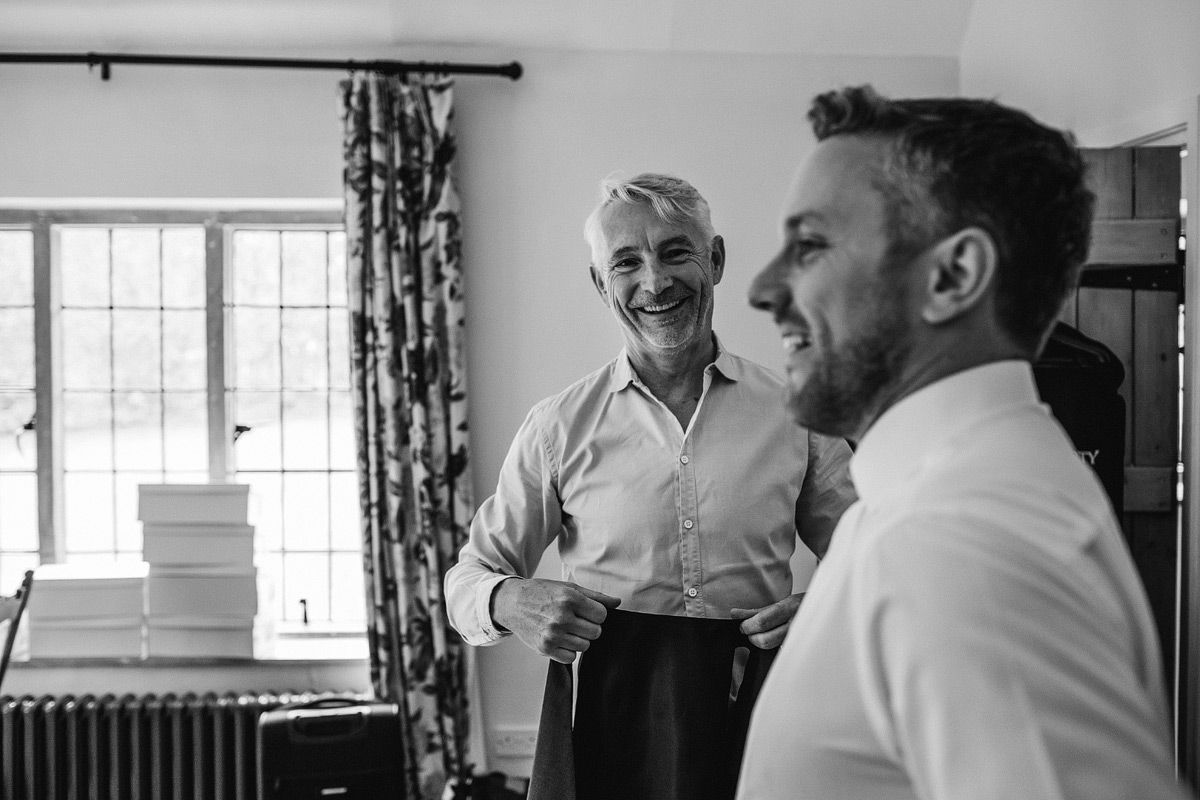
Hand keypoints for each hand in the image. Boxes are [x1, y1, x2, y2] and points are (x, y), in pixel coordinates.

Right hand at [491, 578, 620, 663]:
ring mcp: (552, 634)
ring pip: (585, 646)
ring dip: (579, 638)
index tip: (586, 611)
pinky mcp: (545, 648)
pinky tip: (560, 638)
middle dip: (589, 627)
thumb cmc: (542, 593)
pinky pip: (571, 657)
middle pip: (596, 632)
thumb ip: (595, 596)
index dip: (596, 614)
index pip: (602, 615)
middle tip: (576, 620)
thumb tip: (617, 603)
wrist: (512, 603)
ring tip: (566, 628)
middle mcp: (561, 617)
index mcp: (569, 598)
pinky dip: (568, 650)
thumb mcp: (568, 587)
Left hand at [730, 593, 803, 648]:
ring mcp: (798, 637)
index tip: (742, 626)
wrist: (820, 610)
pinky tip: (770, 639)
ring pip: (772, 647)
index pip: (762, 621)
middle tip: (749, 631)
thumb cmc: (801, 606)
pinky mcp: (798, 647)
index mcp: (790, 608)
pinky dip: (770, 646)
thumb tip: (736, 614)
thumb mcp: (779, 603)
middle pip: (766, 639)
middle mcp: (795, 623)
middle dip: (752, 637)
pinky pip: (778, 650)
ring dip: (760, 642)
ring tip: (759, 634)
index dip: (748, 626)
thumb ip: (756, 611)